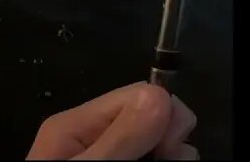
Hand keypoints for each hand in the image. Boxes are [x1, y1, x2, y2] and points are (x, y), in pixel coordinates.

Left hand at [26, 82, 196, 159]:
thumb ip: (120, 136)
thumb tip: (157, 94)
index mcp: (75, 124)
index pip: (135, 94)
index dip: (162, 115)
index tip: (167, 148)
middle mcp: (94, 136)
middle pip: (152, 117)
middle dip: (170, 137)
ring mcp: (111, 154)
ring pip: (161, 140)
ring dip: (174, 155)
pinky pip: (158, 156)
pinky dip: (167, 160)